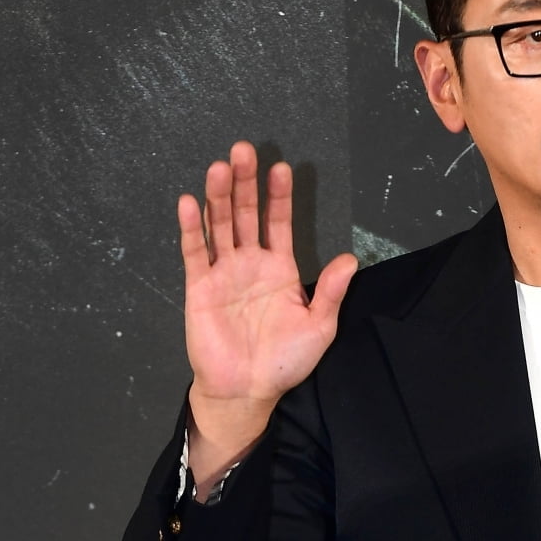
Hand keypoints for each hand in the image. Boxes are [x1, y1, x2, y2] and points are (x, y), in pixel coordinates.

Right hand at [179, 141, 356, 490]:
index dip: (279, 196)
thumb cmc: (284, 362)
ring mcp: (223, 273)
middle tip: (244, 150)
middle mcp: (249, 264)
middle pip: (245, 214)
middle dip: (245, 183)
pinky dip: (191, 228)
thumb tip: (350, 259)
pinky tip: (190, 202)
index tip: (281, 167)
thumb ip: (330, 292)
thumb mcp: (318, 327)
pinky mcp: (199, 287)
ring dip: (218, 196)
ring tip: (220, 167)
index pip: (279, 223)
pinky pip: (194, 252)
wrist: (248, 391)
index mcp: (279, 269)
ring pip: (219, 225)